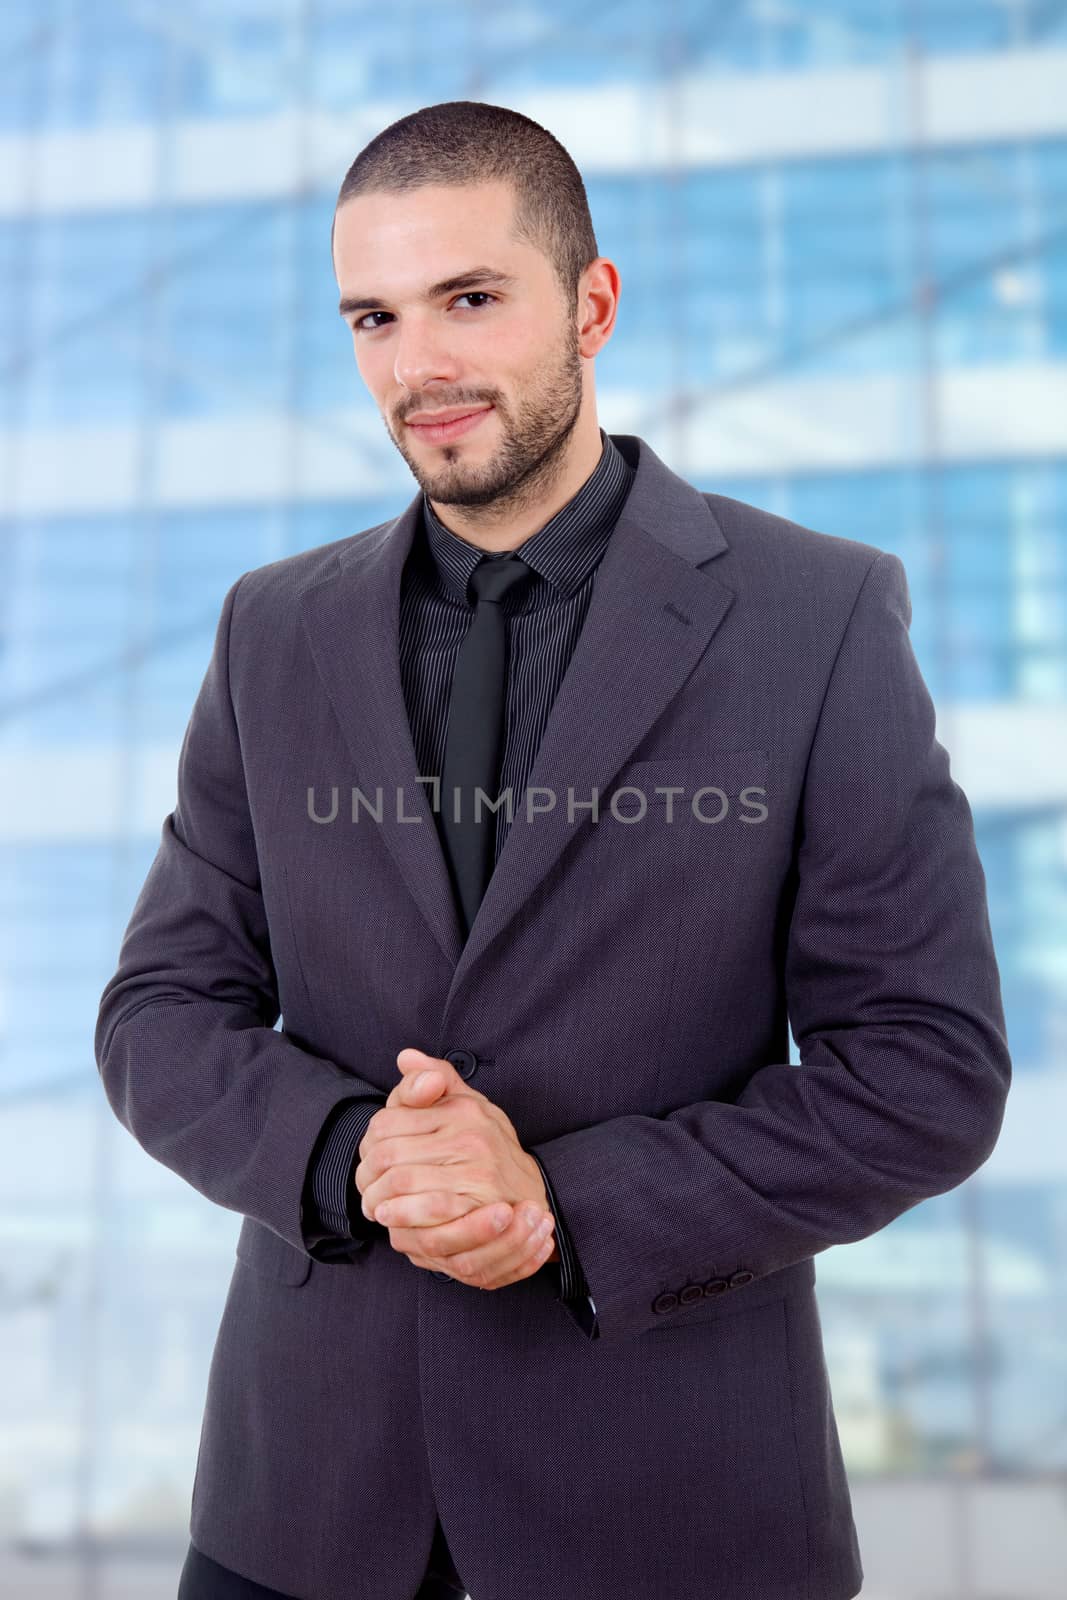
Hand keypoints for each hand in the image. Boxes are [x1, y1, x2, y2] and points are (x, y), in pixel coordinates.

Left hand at [355, 1049, 555, 1289]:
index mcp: (461, 1109)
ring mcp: (476, 1172)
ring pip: (400, 1182)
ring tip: (374, 1207)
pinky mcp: (477, 1207)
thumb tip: (405, 1057)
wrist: (529, 1192)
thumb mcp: (468, 1103)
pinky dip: (400, 1216)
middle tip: (366, 1189)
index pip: (387, 1122)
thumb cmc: (490, 1146)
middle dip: (367, 1176)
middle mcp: (469, 1136)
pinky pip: (424, 1210)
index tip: (369, 1160)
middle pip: (388, 1154)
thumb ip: (435, 1077)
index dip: (368, 1144)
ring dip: (377, 1199)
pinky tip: (391, 1218)